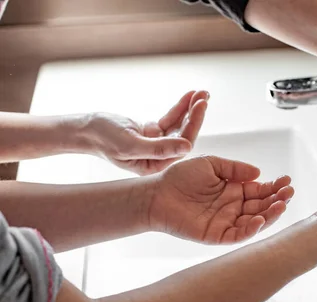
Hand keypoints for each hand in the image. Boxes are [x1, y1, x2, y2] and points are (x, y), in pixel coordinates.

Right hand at [86, 90, 208, 174]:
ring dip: (190, 109)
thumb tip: (187, 147)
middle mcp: (159, 158)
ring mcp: (157, 144)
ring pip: (179, 126)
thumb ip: (159, 148)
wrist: (85, 129)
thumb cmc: (103, 138)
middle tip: (204, 96)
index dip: (193, 125)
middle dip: (195, 115)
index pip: (181, 146)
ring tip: (201, 93)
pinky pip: (170, 119)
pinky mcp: (152, 133)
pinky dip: (180, 107)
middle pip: (184, 135)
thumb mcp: (131, 144)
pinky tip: (189, 96)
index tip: (201, 105)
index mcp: (156, 167)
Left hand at [148, 155, 294, 243]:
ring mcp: (226, 222)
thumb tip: (259, 173)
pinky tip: (259, 220)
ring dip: (270, 215)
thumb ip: (235, 168)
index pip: (261, 190)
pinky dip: (250, 230)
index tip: (287, 180)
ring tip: (281, 204)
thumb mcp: (211, 164)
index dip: (274, 186)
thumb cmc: (180, 177)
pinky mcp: (216, 235)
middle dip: (277, 200)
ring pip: (255, 222)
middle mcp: (234, 208)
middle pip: (262, 206)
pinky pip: (238, 235)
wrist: (156, 194)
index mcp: (234, 190)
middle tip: (289, 192)